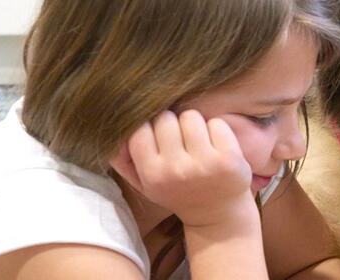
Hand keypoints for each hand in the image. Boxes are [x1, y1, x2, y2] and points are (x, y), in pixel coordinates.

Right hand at [110, 110, 255, 226]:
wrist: (217, 215)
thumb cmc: (178, 191)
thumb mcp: (146, 184)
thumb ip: (123, 160)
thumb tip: (110, 134)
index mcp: (152, 174)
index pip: (139, 129)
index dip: (149, 128)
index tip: (159, 139)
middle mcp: (176, 170)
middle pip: (165, 118)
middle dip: (172, 125)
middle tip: (181, 143)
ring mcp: (205, 164)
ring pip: (191, 116)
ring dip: (194, 125)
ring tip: (198, 144)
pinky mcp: (229, 159)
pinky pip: (217, 124)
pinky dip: (217, 130)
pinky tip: (217, 147)